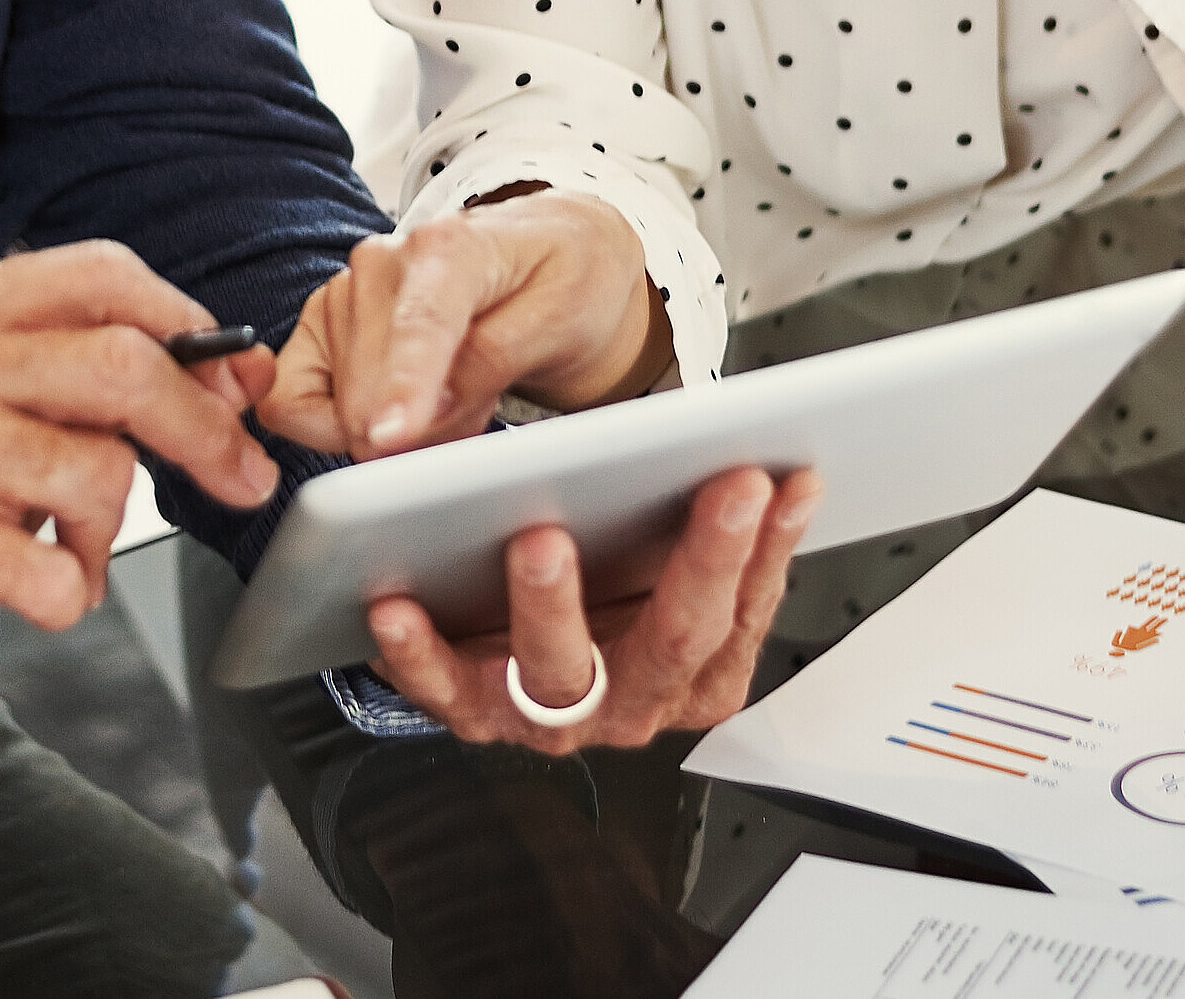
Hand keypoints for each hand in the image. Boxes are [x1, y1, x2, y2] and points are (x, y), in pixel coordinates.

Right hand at [0, 240, 280, 729]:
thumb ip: (96, 370)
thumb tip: (235, 370)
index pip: (102, 274)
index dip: (186, 320)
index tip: (233, 375)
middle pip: (122, 366)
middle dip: (202, 427)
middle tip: (240, 472)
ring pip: (101, 472)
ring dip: (110, 528)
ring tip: (67, 544)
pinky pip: (59, 571)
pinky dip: (70, 592)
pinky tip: (32, 586)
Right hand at [260, 190, 672, 458]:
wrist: (548, 251)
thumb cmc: (560, 279)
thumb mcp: (561, 316)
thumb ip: (495, 358)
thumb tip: (431, 407)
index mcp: (449, 247)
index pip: (421, 325)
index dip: (403, 386)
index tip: (390, 437)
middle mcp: (383, 262)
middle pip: (370, 392)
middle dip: (422, 433)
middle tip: (479, 407)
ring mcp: (345, 292)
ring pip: (340, 410)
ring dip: (400, 429)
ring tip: (454, 391)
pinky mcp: (322, 325)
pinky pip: (292, 401)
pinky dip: (335, 427)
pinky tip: (393, 406)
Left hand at [362, 467, 822, 750]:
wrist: (506, 642)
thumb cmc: (607, 583)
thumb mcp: (672, 558)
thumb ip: (722, 525)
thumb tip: (786, 469)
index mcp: (694, 672)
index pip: (742, 613)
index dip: (763, 550)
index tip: (770, 481)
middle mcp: (631, 703)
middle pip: (673, 642)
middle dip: (701, 562)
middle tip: (717, 491)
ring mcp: (551, 716)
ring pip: (559, 670)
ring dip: (550, 604)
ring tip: (541, 539)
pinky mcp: (472, 710)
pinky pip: (442, 687)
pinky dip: (418, 651)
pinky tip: (398, 602)